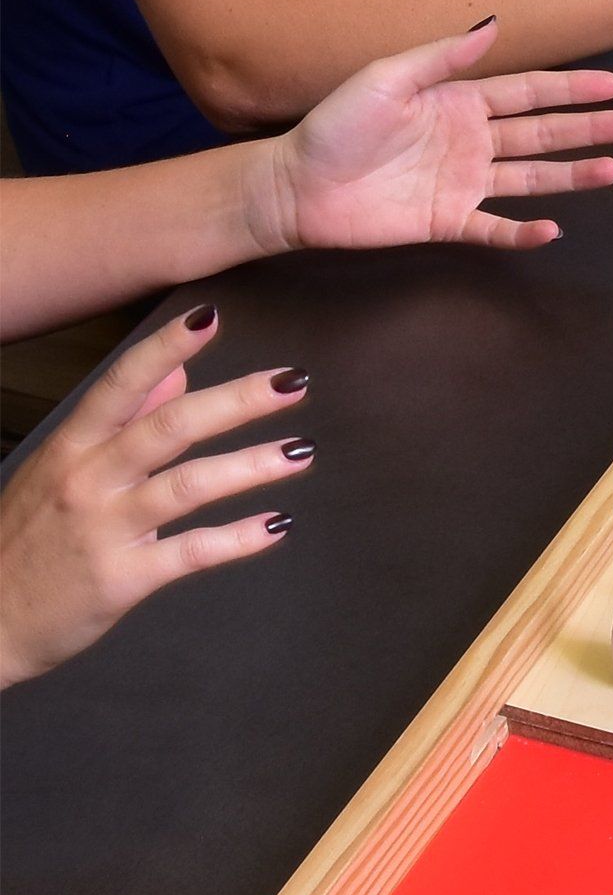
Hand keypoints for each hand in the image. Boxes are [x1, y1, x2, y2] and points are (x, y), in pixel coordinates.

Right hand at [0, 307, 310, 685]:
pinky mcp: (123, 579)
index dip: (166, 347)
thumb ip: (122, 420)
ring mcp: (105, 529)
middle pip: (169, 427)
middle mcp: (88, 480)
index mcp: (72, 447)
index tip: (211, 315)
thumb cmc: (29, 538)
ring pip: (188, 486)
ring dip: (251, 465)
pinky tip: (278, 524)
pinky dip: (238, 538)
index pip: (122, 384)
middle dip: (236, 401)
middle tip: (292, 382)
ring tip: (300, 452)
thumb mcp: (61, 467)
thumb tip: (175, 373)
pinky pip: (190, 552)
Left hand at [247, 21, 612, 254]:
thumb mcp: (386, 78)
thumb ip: (443, 57)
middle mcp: (470, 140)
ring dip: (574, 175)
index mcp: (458, 101)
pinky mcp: (449, 222)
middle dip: (590, 128)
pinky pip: (495, 228)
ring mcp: (463, 183)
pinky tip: (554, 229)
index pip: (528, 93)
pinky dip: (523, 232)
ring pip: (532, 178)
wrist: (295, 187)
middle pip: (543, 134)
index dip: (571, 89)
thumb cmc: (334, 126)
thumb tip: (494, 26)